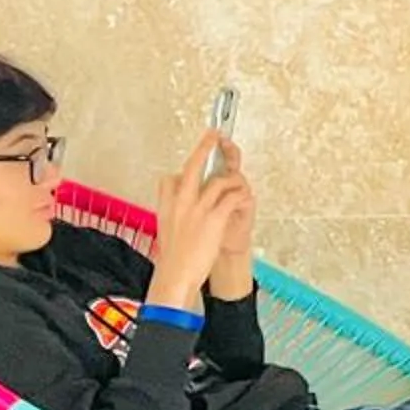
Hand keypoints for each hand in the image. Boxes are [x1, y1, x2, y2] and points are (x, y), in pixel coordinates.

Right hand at [149, 131, 248, 313]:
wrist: (176, 276)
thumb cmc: (173, 259)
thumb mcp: (165, 231)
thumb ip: (172, 215)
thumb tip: (175, 209)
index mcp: (167, 206)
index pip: (170, 178)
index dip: (182, 172)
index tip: (190, 164)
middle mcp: (181, 202)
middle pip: (193, 165)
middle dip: (205, 146)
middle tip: (214, 133)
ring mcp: (198, 209)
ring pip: (219, 181)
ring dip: (232, 181)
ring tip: (237, 185)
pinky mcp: (214, 218)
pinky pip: (232, 197)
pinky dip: (241, 196)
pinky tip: (244, 198)